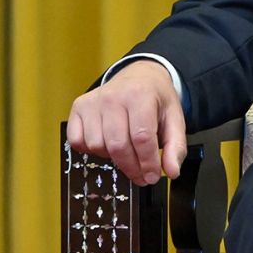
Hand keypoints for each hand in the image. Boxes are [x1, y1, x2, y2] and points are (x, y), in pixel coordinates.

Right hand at [66, 60, 185, 184]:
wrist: (139, 75)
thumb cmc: (156, 99)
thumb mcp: (175, 118)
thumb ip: (175, 146)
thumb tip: (172, 172)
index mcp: (141, 95)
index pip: (141, 138)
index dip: (147, 162)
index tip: (152, 176)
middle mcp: (113, 96)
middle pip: (118, 145)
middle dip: (131, 167)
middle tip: (141, 176)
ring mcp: (93, 101)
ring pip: (96, 146)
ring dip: (112, 157)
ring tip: (127, 152)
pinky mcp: (78, 107)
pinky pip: (77, 141)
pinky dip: (90, 150)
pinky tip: (107, 144)